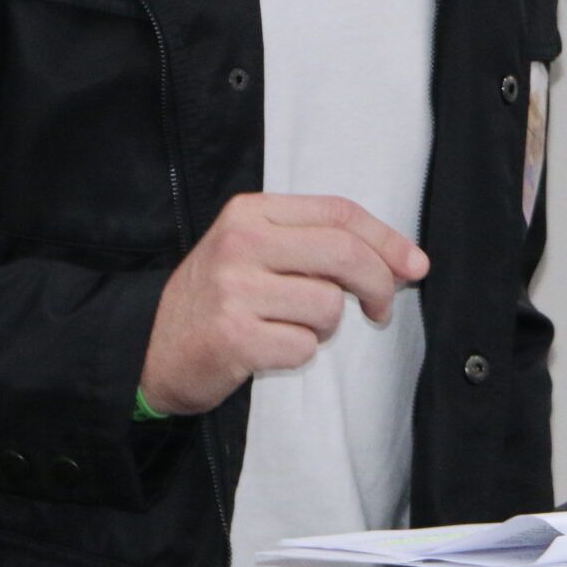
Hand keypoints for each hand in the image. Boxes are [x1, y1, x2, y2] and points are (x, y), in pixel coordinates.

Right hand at [138, 192, 429, 416]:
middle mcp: (241, 243)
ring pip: (328, 306)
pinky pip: (304, 347)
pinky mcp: (234, 336)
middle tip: (379, 309)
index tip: (413, 265)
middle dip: (378, 285)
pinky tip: (267, 348)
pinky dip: (297, 353)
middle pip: (344, 253)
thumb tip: (402, 262)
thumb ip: (316, 246)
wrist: (153, 348)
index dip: (386, 239)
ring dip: (323, 327)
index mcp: (250, 213)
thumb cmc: (217, 299)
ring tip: (289, 326)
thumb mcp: (254, 251)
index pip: (338, 212)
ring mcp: (235, 289)